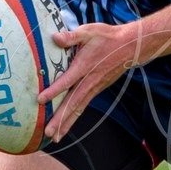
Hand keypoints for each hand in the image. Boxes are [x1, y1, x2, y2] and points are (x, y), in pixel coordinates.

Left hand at [39, 21, 140, 140]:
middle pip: (72, 103)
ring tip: (55, 137)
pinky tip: (65, 127)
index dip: (54, 91)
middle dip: (60, 119)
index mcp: (84, 67)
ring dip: (66, 123)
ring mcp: (93, 88)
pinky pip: (82, 106)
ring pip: (78, 109)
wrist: (129, 47)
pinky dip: (73, 118)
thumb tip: (55, 37)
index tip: (41, 99)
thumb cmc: (107, 37)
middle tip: (48, 132)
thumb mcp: (89, 31)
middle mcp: (89, 81)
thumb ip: (71, 36)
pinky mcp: (96, 90)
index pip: (67, 81)